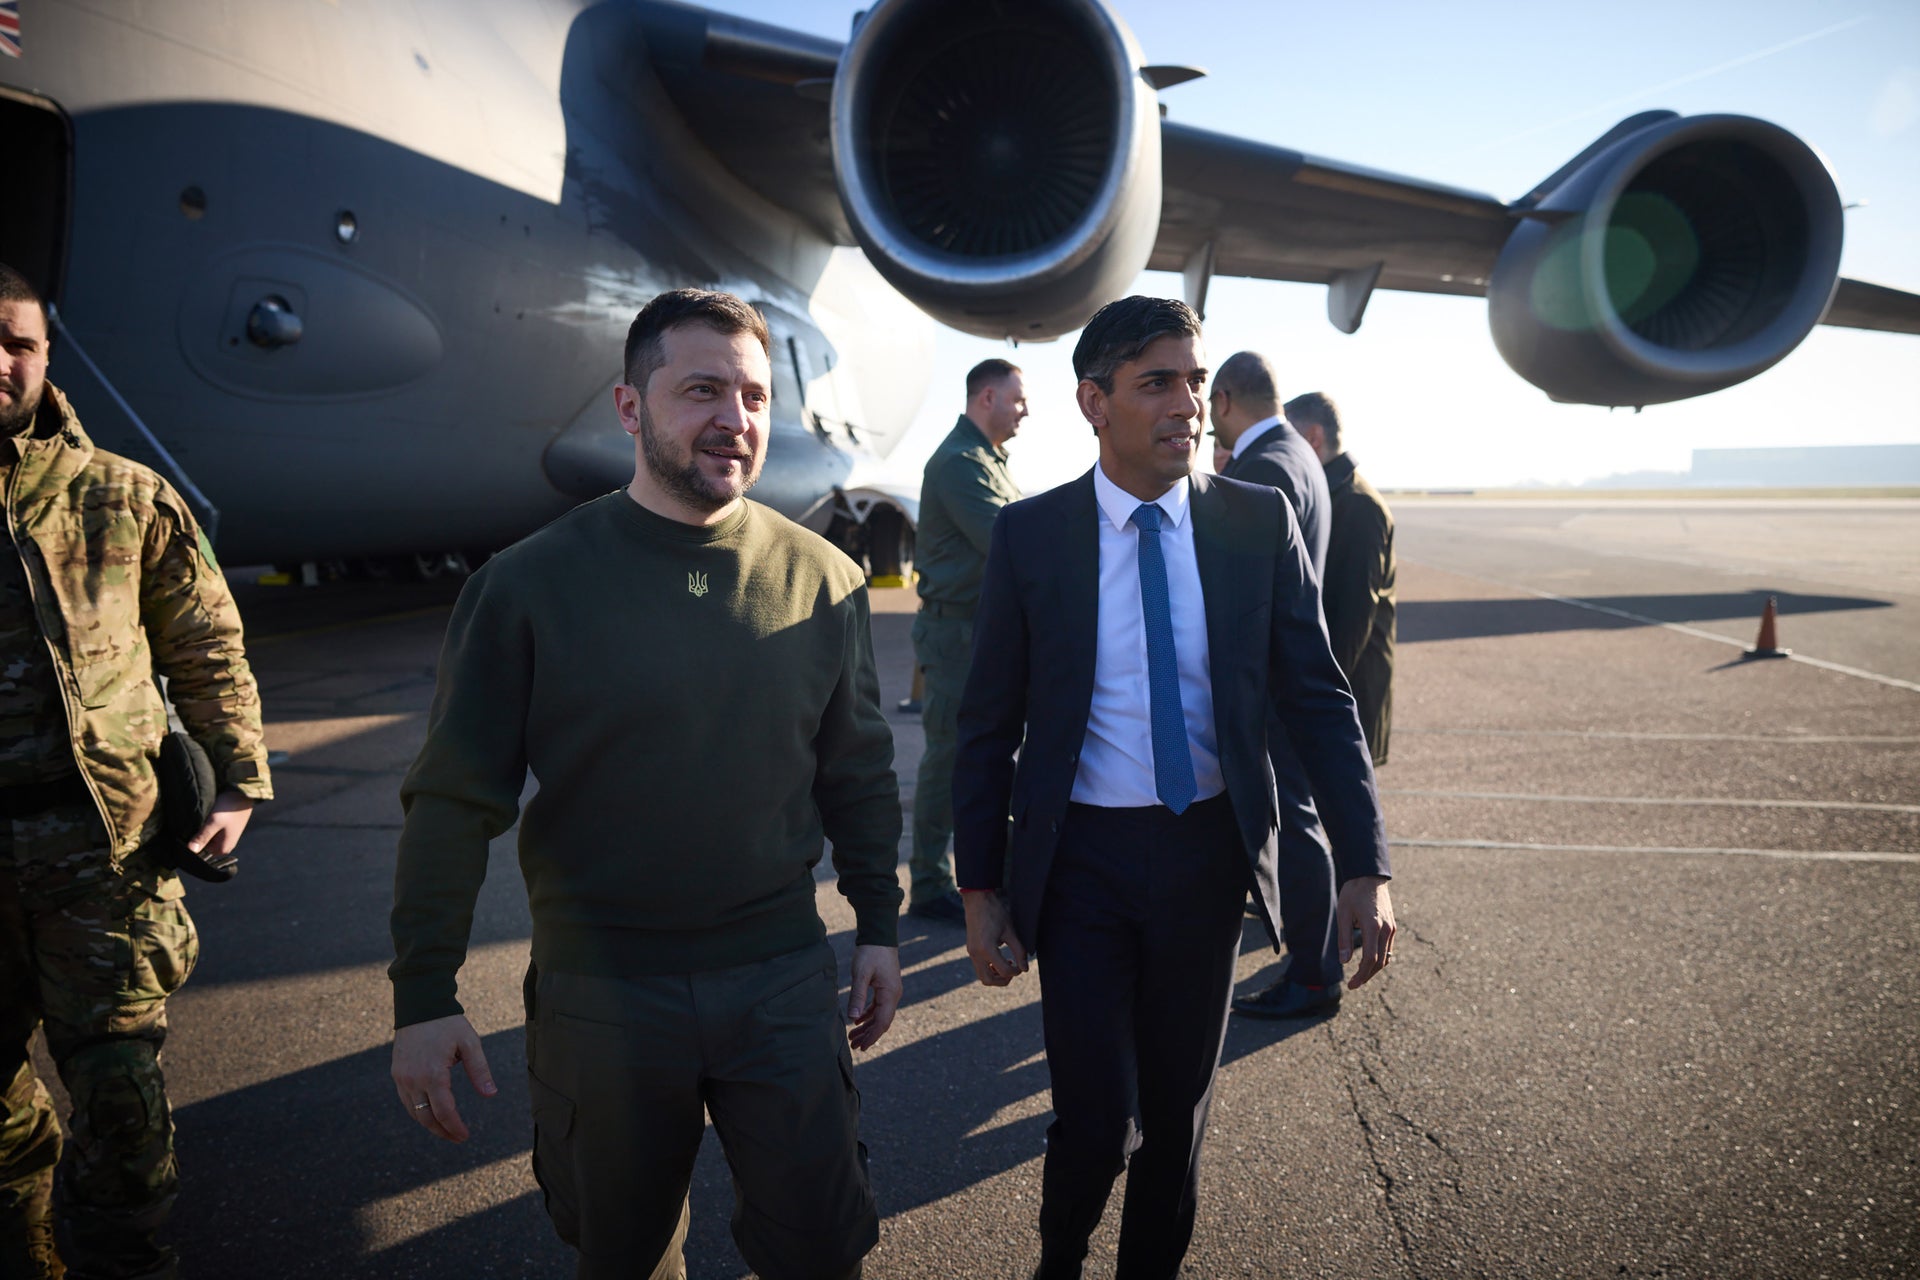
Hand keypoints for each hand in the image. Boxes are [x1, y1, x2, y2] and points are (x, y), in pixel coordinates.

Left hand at [187, 791, 253, 857]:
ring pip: (206, 837)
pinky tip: (208, 818)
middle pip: (202, 845)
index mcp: (222, 849)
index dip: (191, 843)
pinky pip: (210, 832)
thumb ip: (202, 837)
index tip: (188, 832)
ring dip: (202, 829)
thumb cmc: (230, 808)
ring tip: (204, 819)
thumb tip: (190, 850)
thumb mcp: (213, 822)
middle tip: (198, 823)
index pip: (198, 852)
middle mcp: (224, 846)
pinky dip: (206, 826)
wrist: (243, 794)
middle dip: (197, 835)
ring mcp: (225, 838)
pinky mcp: (224, 830)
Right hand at [391, 1014, 497, 1141]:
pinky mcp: (397, 1073)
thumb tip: (490, 1095)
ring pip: (414, 1112)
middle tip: (457, 1138)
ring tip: (446, 1130)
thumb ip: (480, 1070)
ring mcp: (402, 1078)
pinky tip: (430, 1113)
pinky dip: (418, 1112)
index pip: (444, 1111)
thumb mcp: (469, 1043)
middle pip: (426, 1117)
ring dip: (429, 1124)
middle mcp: (414, 1080)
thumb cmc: (447, 1023)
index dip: (455, 1127)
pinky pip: (406, 1101)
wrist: (420, 1005)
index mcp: (433, 1074)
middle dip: (443, 1131)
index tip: (465, 1136)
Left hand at [846, 944, 901, 1051]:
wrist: (879, 935)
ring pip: (880, 1015)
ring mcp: (891, 991)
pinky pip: (878, 1006)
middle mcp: (894, 995)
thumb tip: (853, 1018)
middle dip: (868, 1035)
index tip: (861, 1047)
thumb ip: (857, 996)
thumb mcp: (861, 975)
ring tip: (853, 1037)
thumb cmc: (870, 953)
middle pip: (882, 1022)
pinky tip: (857, 1020)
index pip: (882, 1022)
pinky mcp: (885, 987)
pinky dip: (868, 1015)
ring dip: (867, 1026)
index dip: (872, 1036)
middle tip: (854, 1046)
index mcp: (890, 994)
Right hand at [963, 890, 1028, 986]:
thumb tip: (1025, 969)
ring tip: (1007, 965)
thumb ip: (1019, 951)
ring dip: (995, 976)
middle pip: (988, 980)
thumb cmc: (995, 913)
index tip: (1022, 966)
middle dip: (1003, 980)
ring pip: (982, 976)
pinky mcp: (970, 950)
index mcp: (986, 949)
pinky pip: (979, 967)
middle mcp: (976, 953)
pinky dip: (990, 969)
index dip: (1016, 971)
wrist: (978, 900)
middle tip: (1014, 971)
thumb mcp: (1010, 931)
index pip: (1004, 971)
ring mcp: (971, 953)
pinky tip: (999, 959)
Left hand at [1337, 875, 1395, 989]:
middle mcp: (1386, 929)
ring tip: (1360, 975)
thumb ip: (1344, 938)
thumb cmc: (1353, 893)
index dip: (1361, 975)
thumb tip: (1344, 962)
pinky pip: (1388, 947)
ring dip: (1374, 969)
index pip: (1370, 959)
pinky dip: (1380, 958)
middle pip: (1380, 962)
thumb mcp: (1343, 914)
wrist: (1370, 875)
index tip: (1352, 984)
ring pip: (1386, 956)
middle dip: (1367, 975)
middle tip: (1354, 984)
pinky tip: (1369, 961)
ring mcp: (1391, 928)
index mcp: (1373, 927)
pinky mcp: (1392, 925)